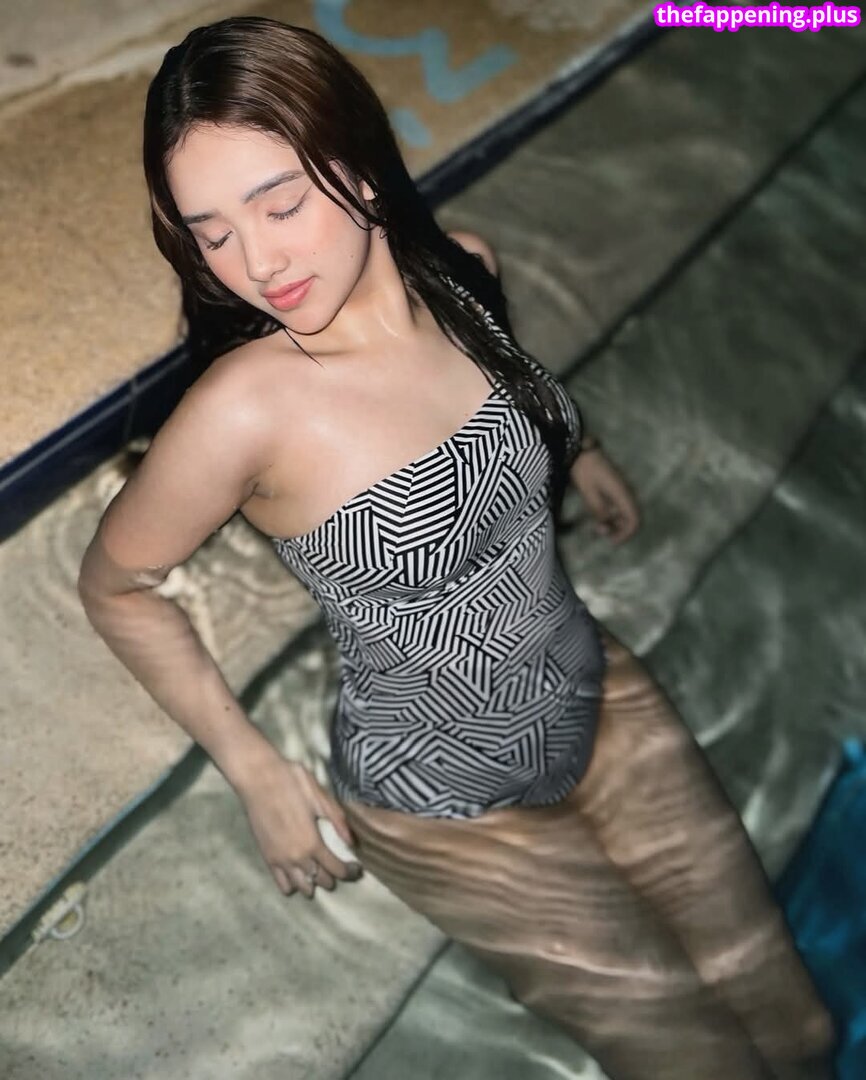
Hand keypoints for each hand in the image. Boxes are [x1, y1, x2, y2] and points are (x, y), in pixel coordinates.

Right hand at [237, 756, 362, 898]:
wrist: (257, 778)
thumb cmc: (291, 782)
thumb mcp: (319, 796)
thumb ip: (337, 820)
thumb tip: (352, 842)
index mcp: (312, 843)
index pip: (337, 870)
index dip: (350, 872)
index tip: (357, 869)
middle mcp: (297, 857)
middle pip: (321, 880)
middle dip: (334, 877)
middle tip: (340, 866)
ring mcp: (280, 860)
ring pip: (302, 887)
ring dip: (314, 883)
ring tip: (319, 870)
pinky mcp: (267, 858)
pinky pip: (282, 884)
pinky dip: (293, 884)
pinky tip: (298, 873)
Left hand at [569, 448, 639, 543]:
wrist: (581, 449)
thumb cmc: (584, 469)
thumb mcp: (589, 493)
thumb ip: (599, 511)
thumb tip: (606, 526)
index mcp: (623, 494)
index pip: (634, 520)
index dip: (626, 534)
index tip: (611, 541)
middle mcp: (626, 492)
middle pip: (632, 518)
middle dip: (619, 530)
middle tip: (600, 532)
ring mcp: (621, 489)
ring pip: (625, 513)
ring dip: (614, 523)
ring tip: (597, 526)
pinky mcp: (615, 487)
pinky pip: (618, 505)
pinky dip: (611, 514)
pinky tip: (598, 516)